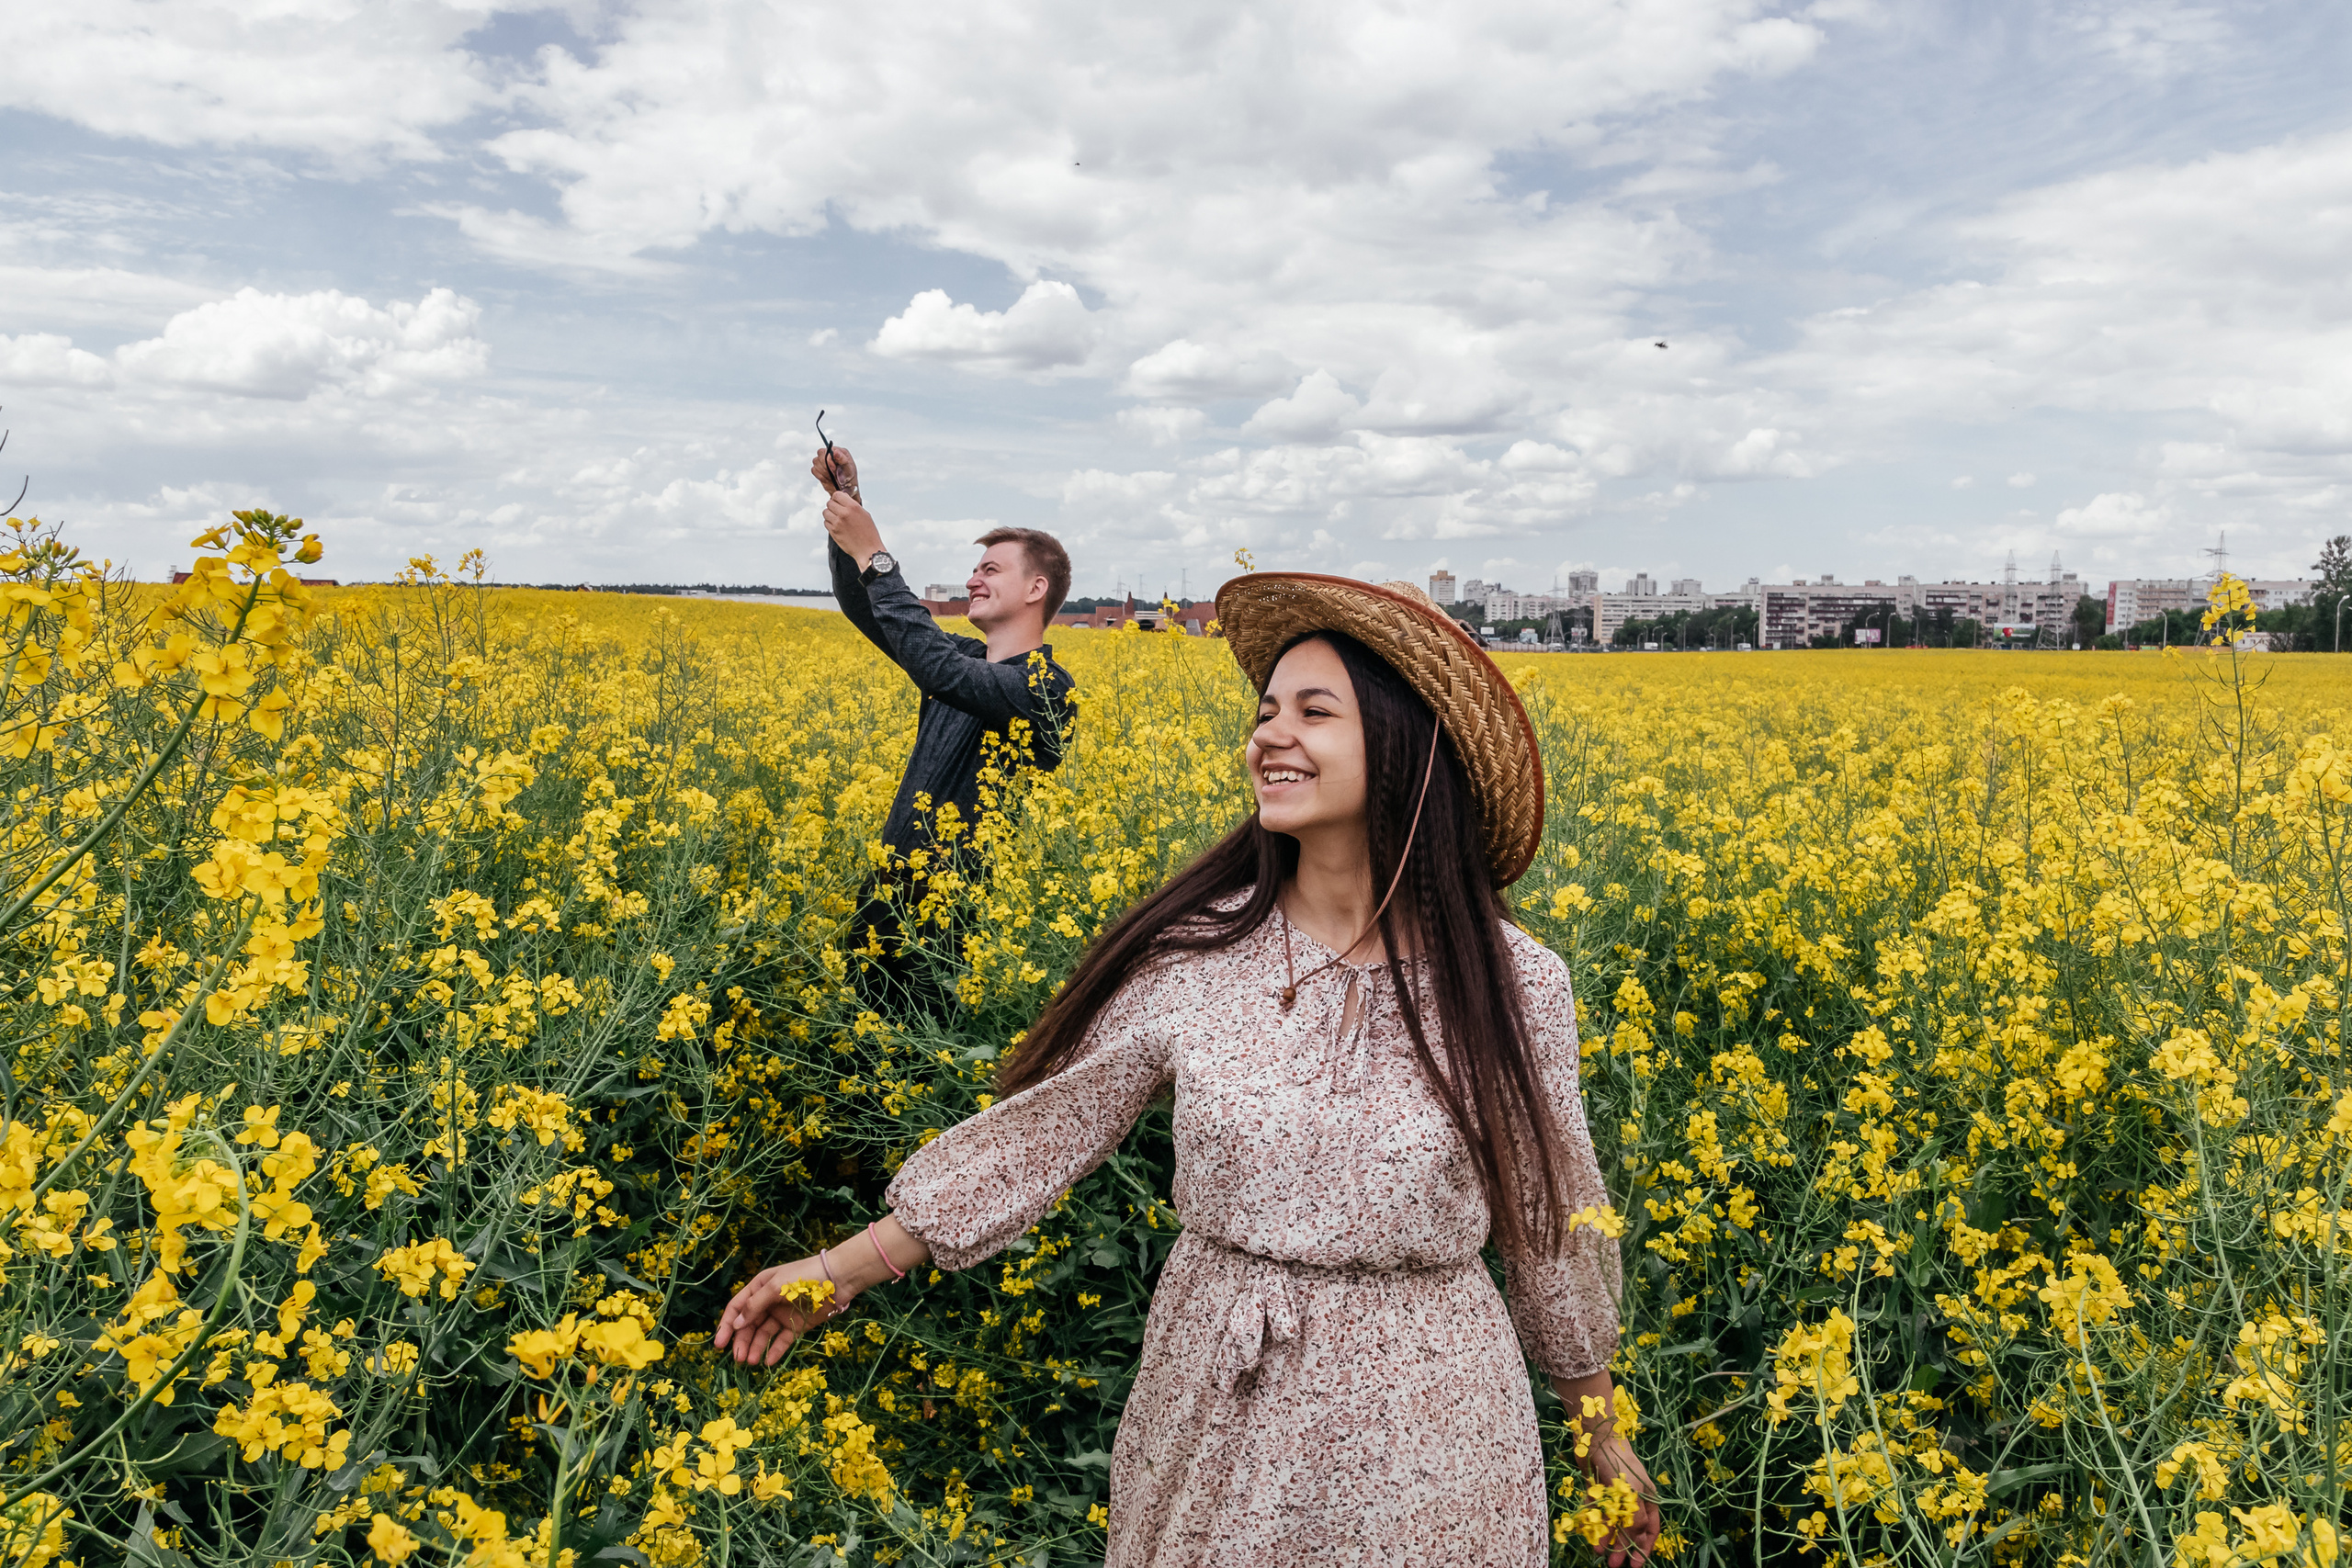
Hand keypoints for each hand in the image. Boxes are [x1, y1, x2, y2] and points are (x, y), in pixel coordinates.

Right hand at [714, 1254, 847, 1366]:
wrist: (838, 1280)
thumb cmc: (804, 1277)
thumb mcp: (776, 1287)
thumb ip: (755, 1306)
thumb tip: (736, 1324)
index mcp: (760, 1287)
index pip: (737, 1308)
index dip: (727, 1325)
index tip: (720, 1344)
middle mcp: (768, 1302)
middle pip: (749, 1325)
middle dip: (741, 1341)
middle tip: (737, 1358)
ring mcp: (782, 1315)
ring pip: (764, 1334)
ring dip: (756, 1348)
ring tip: (751, 1362)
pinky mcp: (797, 1326)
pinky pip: (782, 1340)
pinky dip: (774, 1351)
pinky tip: (768, 1362)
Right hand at [810, 444, 859, 498]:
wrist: (844, 490)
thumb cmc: (849, 478)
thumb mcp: (849, 468)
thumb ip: (842, 459)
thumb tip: (835, 452)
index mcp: (839, 451)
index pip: (828, 449)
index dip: (828, 459)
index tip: (834, 468)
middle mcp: (831, 454)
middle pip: (820, 454)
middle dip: (826, 466)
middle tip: (833, 473)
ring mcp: (823, 461)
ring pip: (815, 461)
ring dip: (823, 471)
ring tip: (832, 476)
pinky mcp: (818, 469)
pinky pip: (813, 470)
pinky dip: (820, 476)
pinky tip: (828, 479)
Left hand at [823, 490, 886, 570]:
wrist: (868, 550)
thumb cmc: (868, 533)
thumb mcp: (865, 514)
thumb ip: (853, 505)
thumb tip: (843, 498)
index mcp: (853, 507)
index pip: (837, 495)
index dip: (837, 498)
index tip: (839, 502)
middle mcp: (843, 513)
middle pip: (829, 503)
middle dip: (833, 506)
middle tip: (838, 511)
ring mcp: (837, 523)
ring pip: (825, 512)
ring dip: (830, 515)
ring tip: (838, 519)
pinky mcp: (833, 532)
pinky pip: (826, 523)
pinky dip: (830, 524)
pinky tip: (838, 527)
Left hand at [1582, 1432, 1661, 1567]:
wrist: (1597, 1440)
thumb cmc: (1620, 1466)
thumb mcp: (1633, 1496)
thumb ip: (1635, 1520)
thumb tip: (1635, 1540)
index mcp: (1647, 1498)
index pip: (1650, 1529)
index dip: (1644, 1548)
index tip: (1636, 1565)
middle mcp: (1632, 1498)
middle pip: (1630, 1529)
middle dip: (1623, 1548)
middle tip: (1614, 1564)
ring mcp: (1614, 1495)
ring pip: (1612, 1523)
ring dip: (1607, 1538)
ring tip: (1599, 1552)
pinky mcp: (1597, 1490)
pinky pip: (1597, 1512)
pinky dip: (1595, 1524)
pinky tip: (1590, 1535)